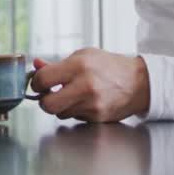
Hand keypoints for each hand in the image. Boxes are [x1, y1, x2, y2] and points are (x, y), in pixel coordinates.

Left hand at [29, 48, 149, 121]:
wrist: (138, 82)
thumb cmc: (109, 66)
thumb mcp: (83, 56)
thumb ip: (58, 63)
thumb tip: (36, 65)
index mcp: (79, 66)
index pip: (43, 79)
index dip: (35, 82)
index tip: (38, 82)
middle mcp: (85, 86)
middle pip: (47, 105)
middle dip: (44, 100)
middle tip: (48, 94)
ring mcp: (91, 104)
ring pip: (60, 113)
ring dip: (61, 106)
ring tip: (72, 94)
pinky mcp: (97, 118)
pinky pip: (75, 118)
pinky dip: (75, 111)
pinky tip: (85, 101)